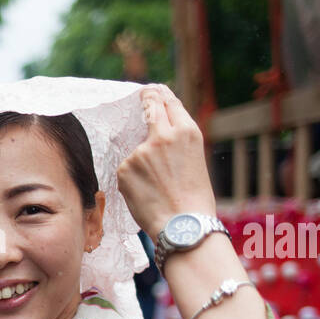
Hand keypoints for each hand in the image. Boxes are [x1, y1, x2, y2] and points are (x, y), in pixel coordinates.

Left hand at [117, 84, 217, 238]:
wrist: (184, 226)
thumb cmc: (194, 199)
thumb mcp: (194, 158)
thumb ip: (175, 141)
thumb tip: (155, 132)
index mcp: (187, 131)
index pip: (168, 101)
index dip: (157, 95)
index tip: (149, 92)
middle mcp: (164, 135)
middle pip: (149, 107)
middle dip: (144, 102)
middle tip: (140, 101)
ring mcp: (141, 151)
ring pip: (135, 147)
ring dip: (140, 160)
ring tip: (156, 185)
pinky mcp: (125, 167)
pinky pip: (126, 168)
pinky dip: (132, 179)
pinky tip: (146, 193)